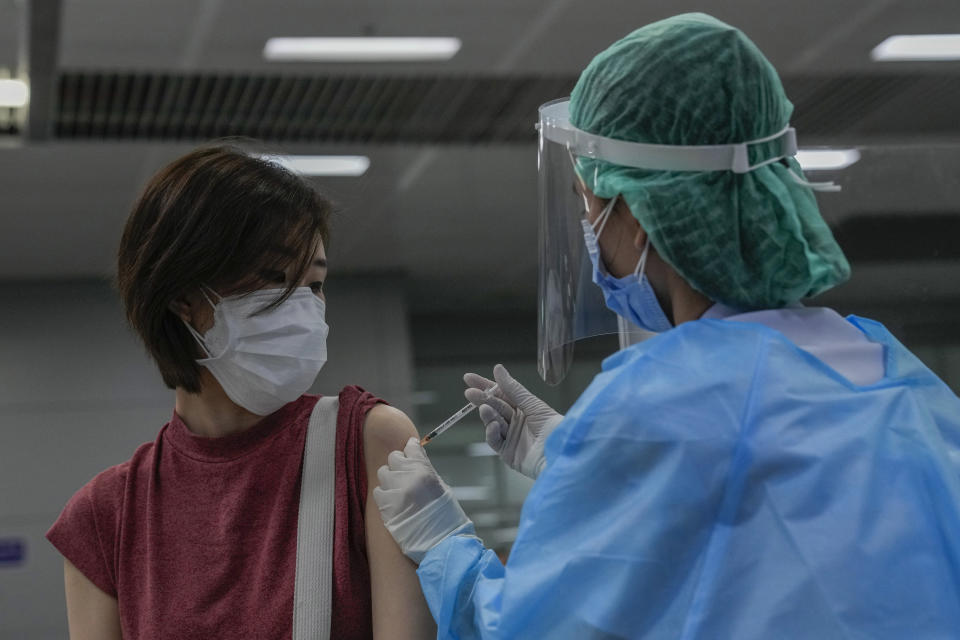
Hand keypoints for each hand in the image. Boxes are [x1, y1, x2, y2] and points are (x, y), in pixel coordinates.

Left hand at [373, 437, 475, 563]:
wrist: (439, 543)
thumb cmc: (445, 516)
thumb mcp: (441, 486)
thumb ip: (425, 469)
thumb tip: (414, 455)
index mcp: (424, 473)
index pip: (411, 448)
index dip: (410, 449)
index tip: (410, 452)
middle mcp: (407, 480)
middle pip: (394, 458)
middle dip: (399, 464)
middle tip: (405, 474)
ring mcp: (394, 494)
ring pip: (383, 473)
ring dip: (390, 478)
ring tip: (399, 489)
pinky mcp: (385, 507)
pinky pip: (377, 491)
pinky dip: (384, 494)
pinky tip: (393, 500)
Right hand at [464, 364, 563, 479]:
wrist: (560, 453)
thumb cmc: (553, 428)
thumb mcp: (533, 404)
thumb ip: (513, 389)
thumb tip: (498, 369)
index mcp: (523, 408)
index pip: (501, 393)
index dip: (485, 386)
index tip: (469, 378)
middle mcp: (516, 422)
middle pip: (494, 407)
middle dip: (482, 399)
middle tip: (469, 393)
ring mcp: (511, 437)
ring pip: (493, 422)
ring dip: (487, 415)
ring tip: (484, 409)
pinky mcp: (507, 453)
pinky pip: (495, 440)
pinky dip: (492, 432)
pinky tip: (494, 425)